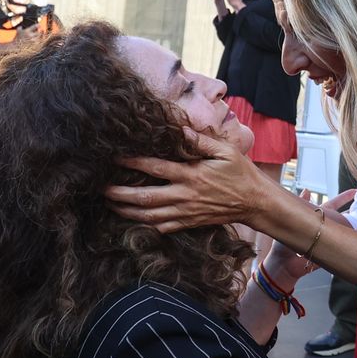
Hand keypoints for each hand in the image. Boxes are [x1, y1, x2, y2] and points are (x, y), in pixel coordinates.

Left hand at [106, 128, 269, 233]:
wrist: (254, 202)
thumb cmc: (240, 173)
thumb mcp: (226, 151)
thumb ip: (202, 141)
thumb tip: (181, 130)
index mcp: (192, 175)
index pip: (156, 168)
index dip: (133, 162)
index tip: (115, 157)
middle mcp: (185, 196)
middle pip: (145, 197)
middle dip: (120, 193)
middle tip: (101, 188)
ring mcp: (185, 212)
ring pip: (149, 215)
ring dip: (126, 211)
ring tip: (109, 204)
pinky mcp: (188, 223)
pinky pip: (161, 227)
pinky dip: (144, 225)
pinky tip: (132, 220)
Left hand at [264, 189, 356, 282]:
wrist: (283, 264)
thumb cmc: (283, 243)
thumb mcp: (291, 219)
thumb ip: (300, 204)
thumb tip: (306, 189)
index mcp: (317, 218)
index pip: (334, 205)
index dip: (344, 198)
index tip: (355, 191)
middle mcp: (326, 228)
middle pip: (343, 217)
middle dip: (355, 212)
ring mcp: (330, 240)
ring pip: (346, 232)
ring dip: (355, 228)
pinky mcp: (331, 253)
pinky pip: (344, 248)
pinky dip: (352, 244)